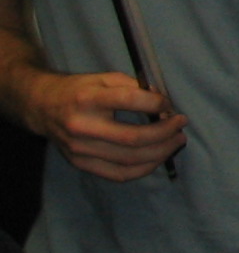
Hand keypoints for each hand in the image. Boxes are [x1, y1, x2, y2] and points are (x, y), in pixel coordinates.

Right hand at [28, 69, 186, 180]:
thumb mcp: (104, 78)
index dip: (156, 103)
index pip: (129, 101)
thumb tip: (164, 105)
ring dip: (161, 152)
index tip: (168, 104)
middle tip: (181, 125)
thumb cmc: (80, 90)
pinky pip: (118, 174)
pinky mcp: (81, 164)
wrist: (42, 107)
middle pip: (133, 138)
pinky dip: (144, 169)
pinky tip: (158, 158)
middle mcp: (82, 127)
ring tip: (177, 142)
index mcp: (88, 99)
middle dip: (165, 133)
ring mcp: (80, 150)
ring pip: (129, 160)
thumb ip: (134, 87)